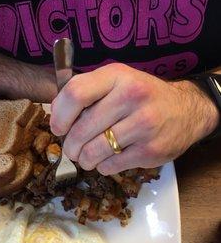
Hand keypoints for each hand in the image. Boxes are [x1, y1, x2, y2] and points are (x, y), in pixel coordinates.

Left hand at [50, 64, 218, 174]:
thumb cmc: (143, 97)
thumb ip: (87, 92)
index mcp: (117, 76)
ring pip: (93, 153)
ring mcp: (143, 125)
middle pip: (80, 130)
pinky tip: (109, 159)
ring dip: (84, 160)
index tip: (59, 128)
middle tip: (73, 150)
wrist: (186, 111)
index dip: (59, 116)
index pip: (74, 94)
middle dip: (70, 146)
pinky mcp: (150, 150)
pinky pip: (109, 166)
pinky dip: (102, 167)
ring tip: (88, 157)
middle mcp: (131, 96)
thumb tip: (55, 113)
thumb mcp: (118, 81)